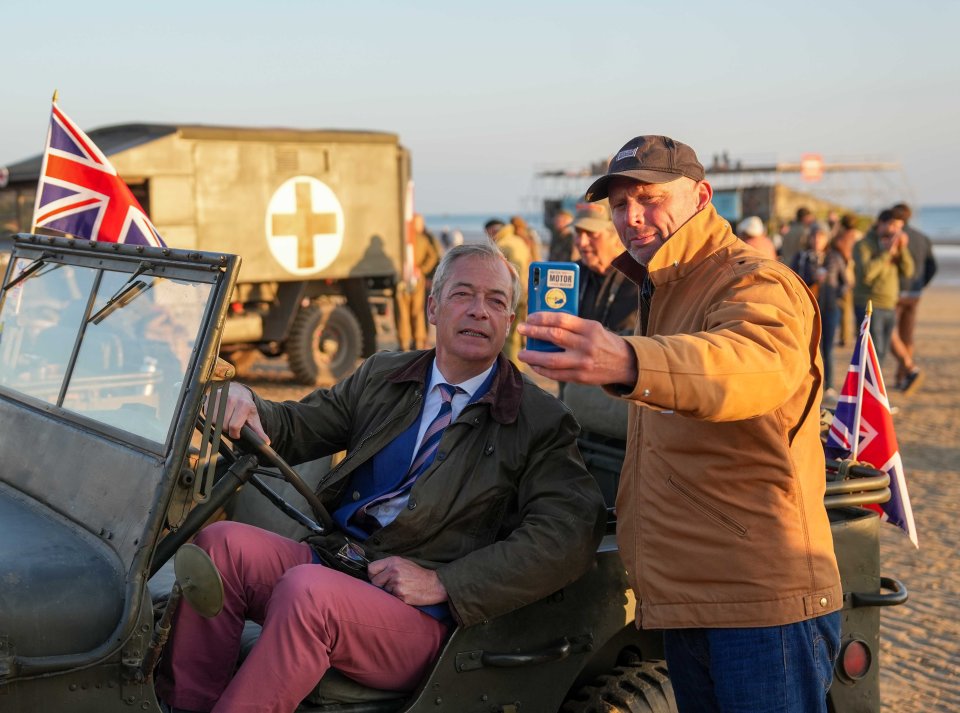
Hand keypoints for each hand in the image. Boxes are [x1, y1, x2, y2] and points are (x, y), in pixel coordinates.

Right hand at [206, 383, 269, 443]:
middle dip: (227, 429)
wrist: (238, 391)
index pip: (234, 426)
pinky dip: (212, 418)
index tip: (236, 433)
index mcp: (244, 404)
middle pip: (223, 424)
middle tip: (230, 425)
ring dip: (218, 424)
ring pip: (214, 420)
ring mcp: (220, 396)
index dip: (235, 433)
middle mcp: (232, 398)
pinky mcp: (211, 396)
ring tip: (225, 420)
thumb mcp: (253, 418)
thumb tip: (266, 442)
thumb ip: (258, 431)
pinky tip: (218, 415)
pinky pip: (207, 415)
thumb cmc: (245, 407)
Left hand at [367, 557, 447, 605]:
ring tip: (401, 588)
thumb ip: (388, 566)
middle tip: (390, 585)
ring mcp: (397, 584)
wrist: (434, 584)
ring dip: (389, 592)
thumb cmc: (418, 574)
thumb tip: (373, 573)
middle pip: (375, 582)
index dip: (373, 575)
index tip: (378, 578)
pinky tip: (405, 593)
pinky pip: (391, 598)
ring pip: (383, 591)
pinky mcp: (400, 595)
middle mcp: (394, 571)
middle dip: (380, 585)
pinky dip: (396, 597)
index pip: (371, 568)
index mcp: (393, 561)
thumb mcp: (403, 563)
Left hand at [517, 312, 638, 385]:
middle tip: (521, 329)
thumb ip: (573, 326)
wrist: (625, 364)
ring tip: (522, 354)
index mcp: (590, 328)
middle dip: (534, 332)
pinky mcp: (581, 377)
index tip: (530, 317)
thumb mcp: (593, 328)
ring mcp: (583, 362)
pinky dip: (542, 370)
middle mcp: (586, 344)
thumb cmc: (603, 342)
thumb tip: (543, 324)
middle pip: (554, 336)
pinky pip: (556, 374)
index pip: (561, 319)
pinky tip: (534, 365)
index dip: (542, 317)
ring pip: (552, 359)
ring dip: (533, 356)